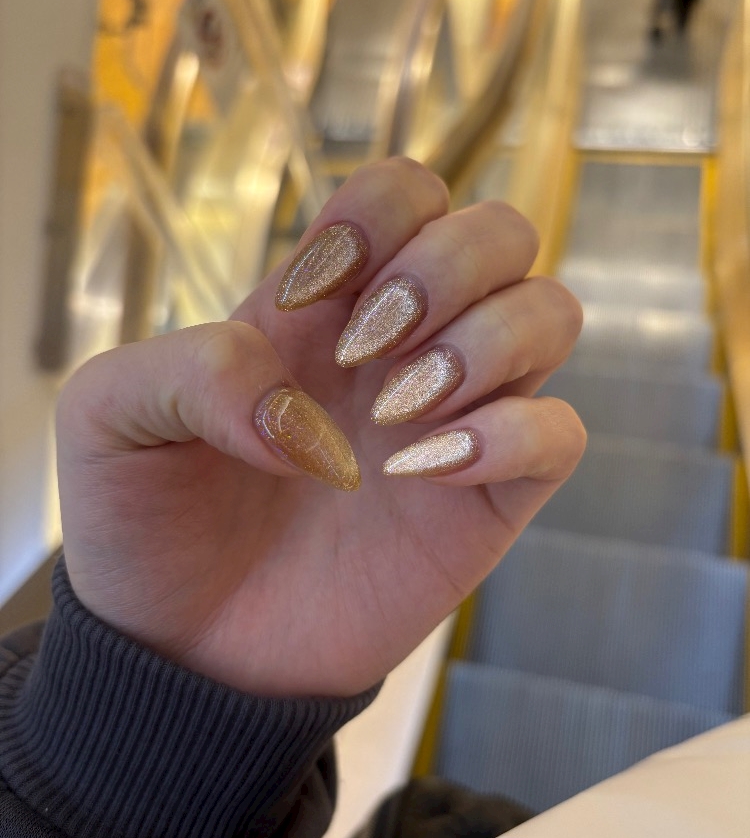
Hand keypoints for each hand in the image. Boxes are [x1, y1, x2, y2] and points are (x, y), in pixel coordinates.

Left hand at [57, 158, 584, 697]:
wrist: (181, 647)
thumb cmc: (147, 521)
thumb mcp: (111, 417)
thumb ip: (188, 365)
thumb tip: (300, 407)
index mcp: (323, 305)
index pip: (408, 191)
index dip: (381, 215)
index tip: (316, 297)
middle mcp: (403, 346)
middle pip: (501, 232)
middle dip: (448, 267)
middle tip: (365, 352)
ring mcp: (453, 418)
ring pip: (550, 313)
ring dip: (484, 343)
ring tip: (394, 414)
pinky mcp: (484, 501)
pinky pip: (559, 434)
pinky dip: (510, 436)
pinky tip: (418, 472)